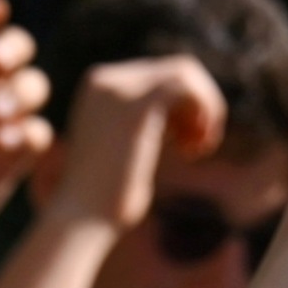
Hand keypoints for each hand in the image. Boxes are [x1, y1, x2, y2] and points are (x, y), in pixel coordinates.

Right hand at [42, 56, 226, 237]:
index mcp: (99, 86)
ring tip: (198, 148)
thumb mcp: (124, 149)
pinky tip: (194, 149)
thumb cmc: (104, 199)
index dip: (185, 106)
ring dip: (206, 108)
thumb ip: (148, 122)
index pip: (160, 74)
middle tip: (198, 147)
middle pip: (177, 68)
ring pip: (186, 71)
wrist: (81, 219)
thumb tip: (189, 111)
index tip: (185, 145)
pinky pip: (188, 87)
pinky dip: (205, 112)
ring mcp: (119, 88)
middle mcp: (105, 79)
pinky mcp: (137, 105)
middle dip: (199, 105)